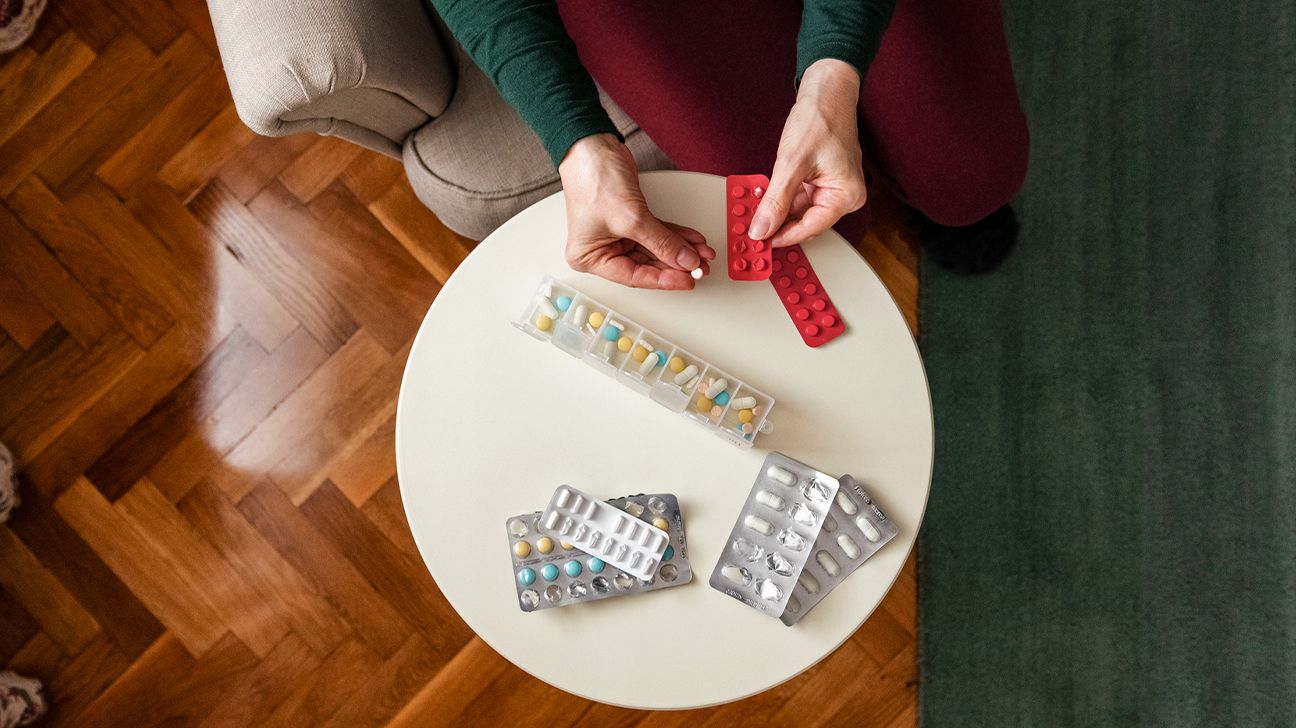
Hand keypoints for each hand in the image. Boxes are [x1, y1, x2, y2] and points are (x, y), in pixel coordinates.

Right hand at [558, 134, 715, 288]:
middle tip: (700, 266)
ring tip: (702, 254)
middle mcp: (602, 249)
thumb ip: (661, 242)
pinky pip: (656, 234)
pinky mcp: (630, 221)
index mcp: (590, 257)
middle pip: (646, 264)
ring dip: (679, 250)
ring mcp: (617, 235)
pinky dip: (675, 236)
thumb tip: (685, 260)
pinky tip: (692, 240)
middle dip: (676, 264)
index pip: (634, 276)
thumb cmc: (593, 178)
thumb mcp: (631, 218)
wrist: (593, 146)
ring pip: (655, 249)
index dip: (664, 280)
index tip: (688, 280)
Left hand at [749, 59, 867, 247]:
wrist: (826, 92)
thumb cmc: (819, 119)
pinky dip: (782, 198)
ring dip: (777, 211)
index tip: (759, 242)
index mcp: (846, 195)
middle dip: (778, 224)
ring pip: (800, 211)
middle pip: (806, 222)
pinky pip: (800, 198)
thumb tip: (762, 229)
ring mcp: (834, 188)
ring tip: (754, 212)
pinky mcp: (823, 181)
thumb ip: (776, 200)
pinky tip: (765, 197)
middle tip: (751, 229)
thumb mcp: (791, 163)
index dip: (783, 236)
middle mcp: (845, 196)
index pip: (811, 228)